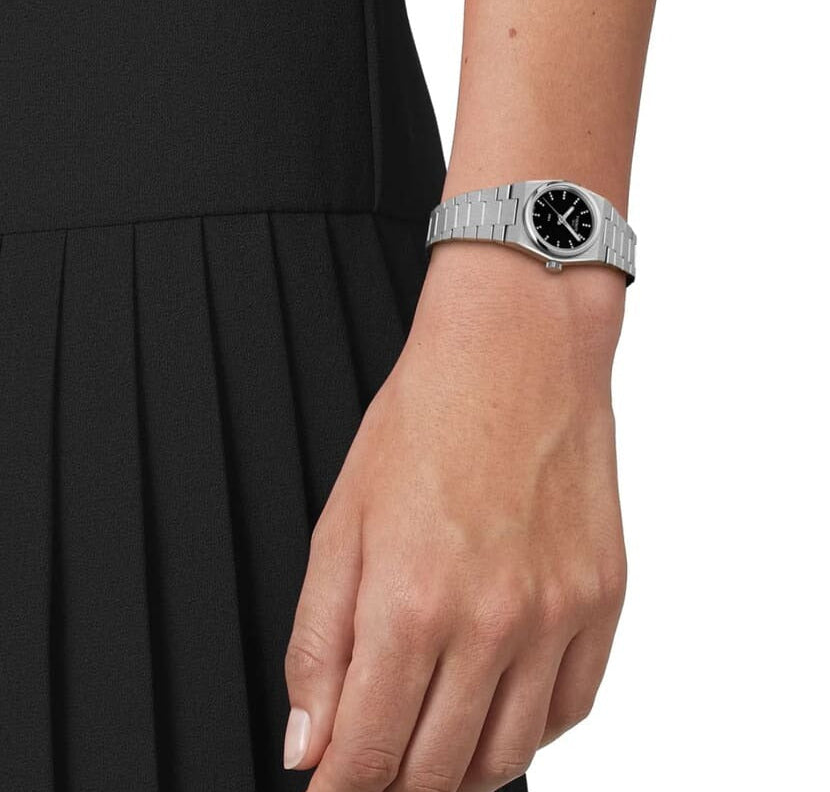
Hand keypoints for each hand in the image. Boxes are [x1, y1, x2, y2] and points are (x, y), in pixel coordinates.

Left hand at [283, 242, 627, 791]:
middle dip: (393, 783)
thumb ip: (318, 641)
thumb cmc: (426, 418)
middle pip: (438, 769)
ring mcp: (557, 614)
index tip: (333, 783)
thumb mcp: (342, 521)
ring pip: (508, 755)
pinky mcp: (603, 599)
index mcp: (411, 601)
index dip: (344, 786)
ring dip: (459, 769)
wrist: (517, 352)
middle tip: (377, 760)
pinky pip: (571, 710)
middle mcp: (493, 621)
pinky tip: (498, 705)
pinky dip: (528, 731)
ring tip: (431, 743)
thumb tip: (309, 741)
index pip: (371, 753)